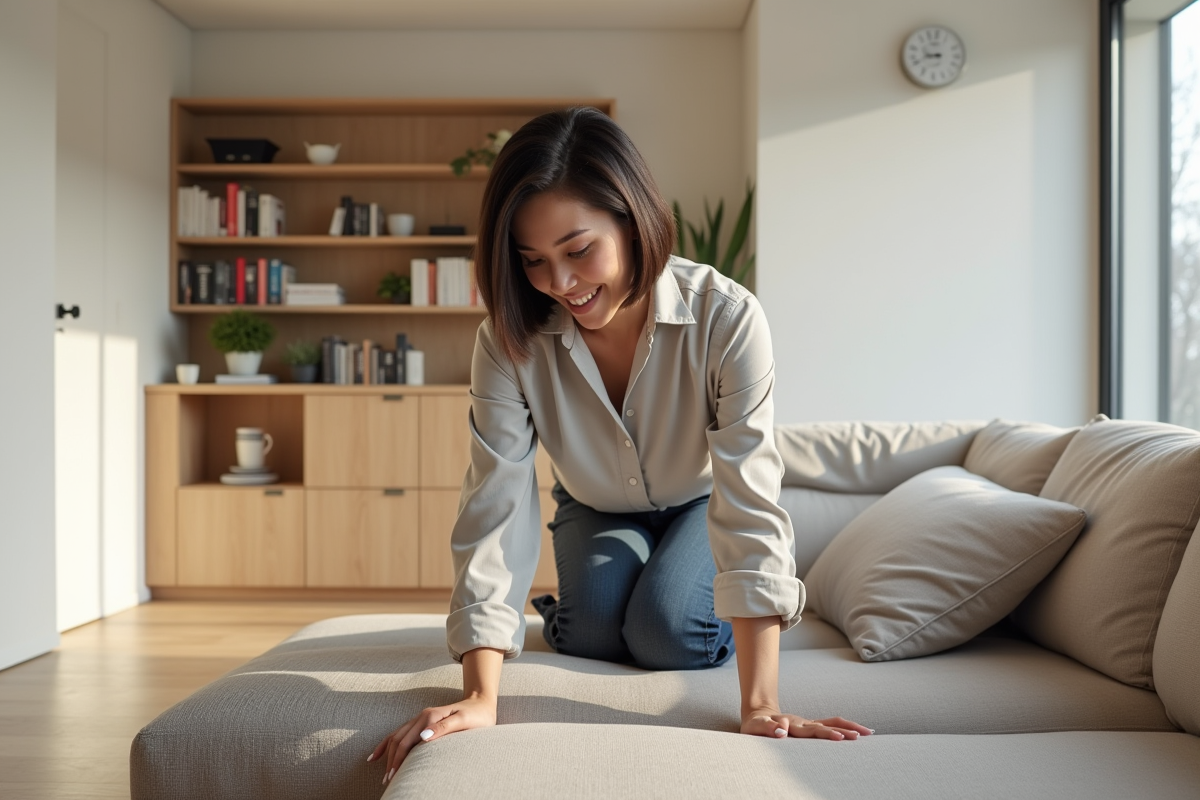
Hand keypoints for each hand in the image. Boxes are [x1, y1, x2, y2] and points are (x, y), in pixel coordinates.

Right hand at [369, 694, 497, 784]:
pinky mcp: (423, 721)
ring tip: (383, 773)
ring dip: (388, 754)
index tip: (393, 776)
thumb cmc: (477, 715)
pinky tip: (379, 753)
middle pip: (398, 740)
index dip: (398, 760)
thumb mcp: (464, 720)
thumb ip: (444, 727)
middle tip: (387, 781)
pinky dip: (388, 743)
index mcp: (430, 717)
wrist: (481, 702)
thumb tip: (422, 736)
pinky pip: (400, 732)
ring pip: (397, 736)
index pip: (406, 742)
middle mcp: (422, 716)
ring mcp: (421, 718)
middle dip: (391, 761)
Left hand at [741, 708, 872, 740]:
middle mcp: (804, 723)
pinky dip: (845, 726)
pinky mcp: (810, 726)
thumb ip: (768, 728)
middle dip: (844, 730)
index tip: (839, 737)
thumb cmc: (757, 725)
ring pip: (832, 722)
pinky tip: (859, 732)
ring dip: (849, 726)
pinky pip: (831, 724)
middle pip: (827, 726)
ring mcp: (808, 723)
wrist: (758, 715)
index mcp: (793, 725)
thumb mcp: (756, 727)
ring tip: (868, 732)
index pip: (812, 730)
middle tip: (859, 736)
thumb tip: (782, 731)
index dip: (825, 733)